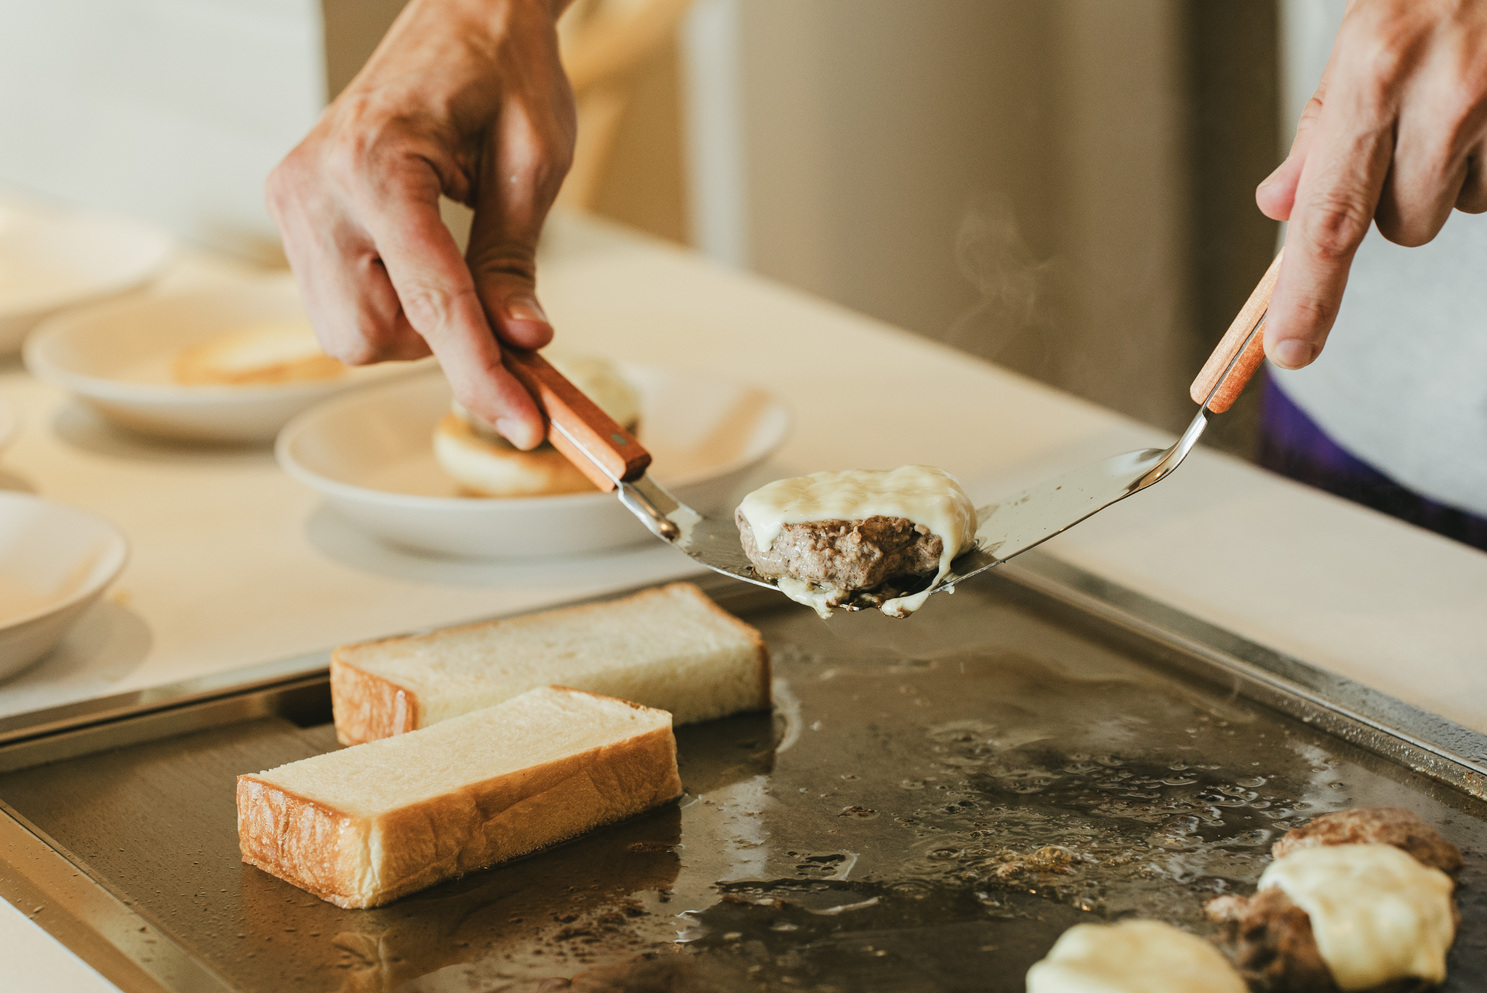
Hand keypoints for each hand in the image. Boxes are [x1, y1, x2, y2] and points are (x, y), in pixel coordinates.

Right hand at [267, 0, 574, 448]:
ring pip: (346, 334)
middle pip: (371, 338)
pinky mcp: (293, 211)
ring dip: (413, 332)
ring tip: (459, 276)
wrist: (460, 17)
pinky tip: (420, 266)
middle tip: (499, 316)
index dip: (483, 374)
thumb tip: (523, 343)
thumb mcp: (533, 167)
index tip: (526, 422)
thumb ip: (514, 262)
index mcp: (377, 163)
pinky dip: (388, 309)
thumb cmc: (502, 74)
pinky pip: (334, 304)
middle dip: (441, 347)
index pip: (432, 304)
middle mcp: (316, 185)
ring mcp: (293, 200)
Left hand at [1256, 0, 1486, 368]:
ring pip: (1461, 207)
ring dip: (1458, 174)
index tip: (1290, 351)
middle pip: (1402, 225)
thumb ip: (1323, 125)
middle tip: (1416, 125)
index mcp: (1375, 68)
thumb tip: (1278, 206)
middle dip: (1400, 197)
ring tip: (1470, 100)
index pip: (1330, 216)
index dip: (1308, 295)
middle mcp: (1444, 92)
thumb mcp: (1366, 36)